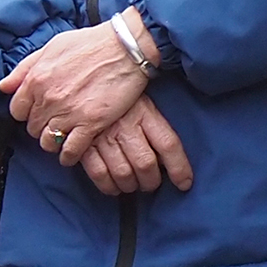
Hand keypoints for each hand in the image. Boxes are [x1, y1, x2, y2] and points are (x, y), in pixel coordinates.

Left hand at [0, 20, 153, 167]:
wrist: (125, 47)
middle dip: (41, 126)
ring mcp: (69, 113)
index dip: (26, 113)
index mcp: (36, 79)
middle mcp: (48, 98)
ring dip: (53, 142)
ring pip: (48, 142)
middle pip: (32, 128)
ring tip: (61, 137)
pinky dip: (69, 156)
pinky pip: (70, 151)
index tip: (36, 112)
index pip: (17, 110)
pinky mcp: (90, 124)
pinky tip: (72, 153)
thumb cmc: (91, 43)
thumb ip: (25, 68)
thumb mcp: (51, 47)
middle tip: (53, 122)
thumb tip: (3, 86)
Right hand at [76, 95, 194, 195]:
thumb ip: (154, 127)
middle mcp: (126, 125)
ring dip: (130, 186)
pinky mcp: (83, 144)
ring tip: (131, 184)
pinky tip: (112, 186)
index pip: (168, 144)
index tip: (184, 184)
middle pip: (145, 164)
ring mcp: (103, 135)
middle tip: (149, 184)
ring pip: (123, 173)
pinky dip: (107, 186)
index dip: (179, 168)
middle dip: (150, 182)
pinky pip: (98, 173)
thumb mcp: (142, 103)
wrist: (84, 80)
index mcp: (145, 112)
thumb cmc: (118, 97)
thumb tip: (166, 160)